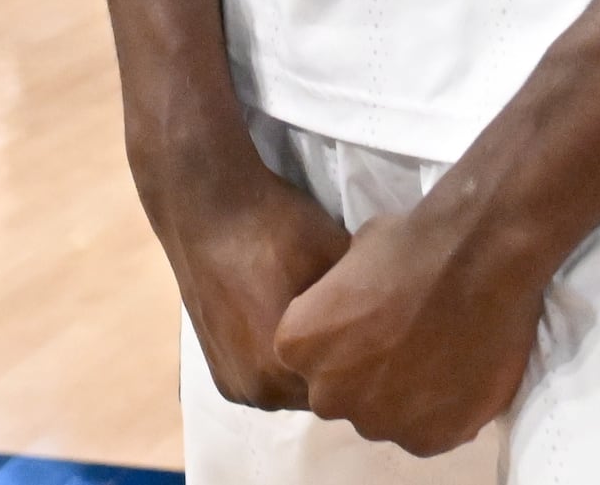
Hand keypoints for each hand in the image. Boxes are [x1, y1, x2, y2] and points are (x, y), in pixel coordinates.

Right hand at [151, 157, 356, 417]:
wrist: (208, 209)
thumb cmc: (277, 230)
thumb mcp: (338, 258)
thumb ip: (364, 304)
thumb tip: (391, 317)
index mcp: (285, 369)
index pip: (347, 383)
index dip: (366, 358)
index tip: (380, 334)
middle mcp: (258, 390)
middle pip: (317, 391)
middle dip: (335, 365)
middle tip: (354, 329)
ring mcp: (234, 383)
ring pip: (289, 387)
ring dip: (304, 366)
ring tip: (319, 325)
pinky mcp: (216, 371)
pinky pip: (262, 378)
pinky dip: (276, 362)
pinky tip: (284, 327)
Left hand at [270, 187, 547, 453]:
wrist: (478, 258)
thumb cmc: (411, 243)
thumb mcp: (353, 254)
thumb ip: (343, 296)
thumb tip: (355, 302)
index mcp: (299, 346)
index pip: (311, 356)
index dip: (344, 338)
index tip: (374, 317)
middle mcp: (329, 393)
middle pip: (343, 392)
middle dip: (368, 372)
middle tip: (406, 336)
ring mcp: (379, 422)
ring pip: (386, 416)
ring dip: (405, 393)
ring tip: (440, 352)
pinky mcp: (427, 440)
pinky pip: (428, 432)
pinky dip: (443, 410)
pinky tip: (461, 370)